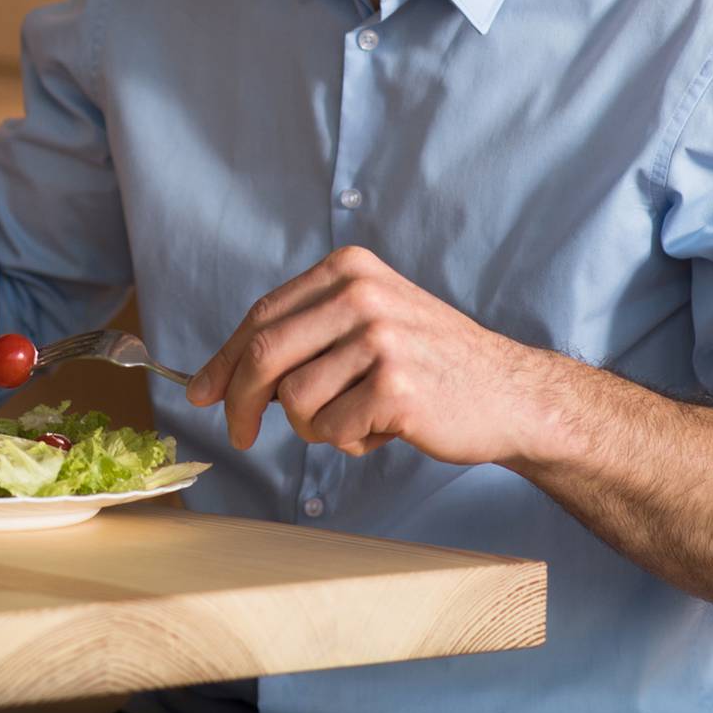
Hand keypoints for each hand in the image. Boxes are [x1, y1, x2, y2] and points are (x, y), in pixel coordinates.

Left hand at [187, 246, 554, 466]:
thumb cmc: (428, 365)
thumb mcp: (366, 322)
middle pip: (263, 354)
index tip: (201, 393)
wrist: (511, 394)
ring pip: (296, 399)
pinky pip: (333, 430)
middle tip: (239, 434)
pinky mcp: (397, 387)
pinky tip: (386, 427)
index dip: (224, 360)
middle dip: (240, 402)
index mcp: (347, 270)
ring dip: (315, 427)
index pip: (259, 316)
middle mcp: (361, 295)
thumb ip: (302, 336)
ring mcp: (381, 338)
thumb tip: (218, 380)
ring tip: (357, 417)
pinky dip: (349, 441)